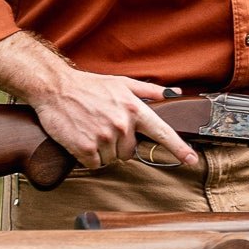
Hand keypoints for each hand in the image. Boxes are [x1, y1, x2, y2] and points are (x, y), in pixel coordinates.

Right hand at [0, 31, 201, 171]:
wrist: (56, 88)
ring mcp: (103, 138)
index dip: (179, 148)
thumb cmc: (90, 85)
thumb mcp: (121, 83)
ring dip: (103, 151)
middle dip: (120, 145)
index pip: (162, 132)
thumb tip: (173, 93)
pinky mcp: (85, 148)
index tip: (192, 160)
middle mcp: (122, 124)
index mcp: (134, 109)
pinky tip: (82, 141)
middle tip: (105, 128)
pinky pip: (95, 164)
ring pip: (112, 159)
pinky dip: (89, 158)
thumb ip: (148, 91)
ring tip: (92, 131)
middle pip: (130, 152)